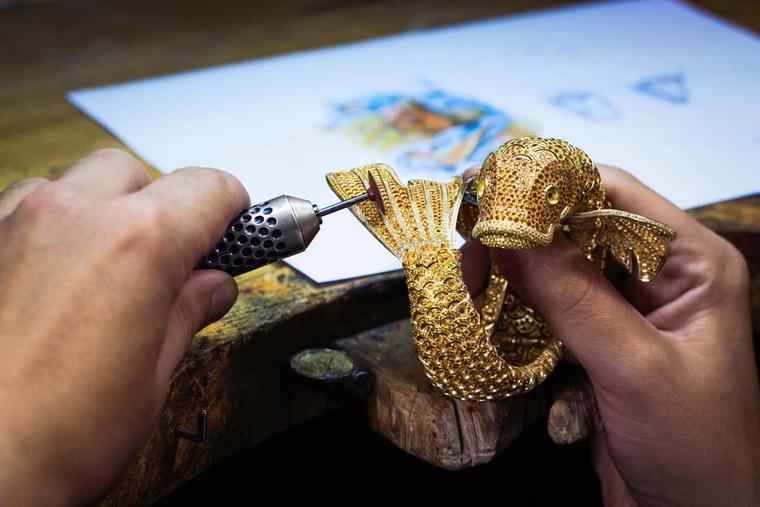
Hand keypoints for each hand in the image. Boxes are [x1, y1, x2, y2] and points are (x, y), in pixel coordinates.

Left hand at [0, 149, 246, 503]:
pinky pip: (20, 212)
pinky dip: (49, 233)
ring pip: (71, 184)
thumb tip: (209, 288)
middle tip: (173, 259)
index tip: (234, 225)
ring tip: (107, 271)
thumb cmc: (49, 439)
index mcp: (135, 244)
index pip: (207, 188)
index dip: (231, 208)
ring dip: (99, 214)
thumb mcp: (150, 377)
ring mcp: (10, 225)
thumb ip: (186, 314)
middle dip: (161, 205)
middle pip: (134, 173)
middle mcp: (69, 216)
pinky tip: (54, 281)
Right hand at [462, 165, 759, 504]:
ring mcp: (626, 310)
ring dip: (512, 275)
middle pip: (578, 229)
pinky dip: (516, 309)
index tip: (490, 199)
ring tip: (467, 286)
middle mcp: (660, 276)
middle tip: (467, 252)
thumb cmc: (690, 447)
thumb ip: (572, 296)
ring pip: (556, 268)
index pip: (616, 194)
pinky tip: (486, 314)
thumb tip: (508, 229)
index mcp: (693, 264)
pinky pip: (549, 308)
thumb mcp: (633, 367)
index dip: (551, 187)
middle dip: (521, 237)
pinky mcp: (597, 342)